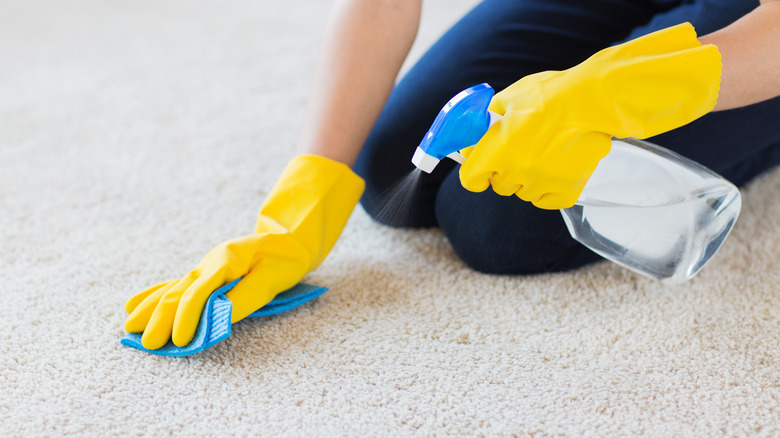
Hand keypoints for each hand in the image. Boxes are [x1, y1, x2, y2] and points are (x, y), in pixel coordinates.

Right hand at [124, 155, 364, 349]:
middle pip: (179, 292)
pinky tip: (135, 304)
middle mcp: (209, 263)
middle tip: (148, 344)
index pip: (200, 292)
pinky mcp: (206, 273)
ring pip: (172, 289)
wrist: (289, 238)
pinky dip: (155, 295)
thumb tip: (219, 317)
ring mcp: (205, 267)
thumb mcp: (272, 277)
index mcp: (226, 261)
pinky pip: (175, 285)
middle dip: (161, 319)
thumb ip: (246, 296)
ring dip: (151, 309)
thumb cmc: (284, 259)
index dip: (188, 317)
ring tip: (129, 327)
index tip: (181, 340)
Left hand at [459, 22, 720, 208]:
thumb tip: (475, 131)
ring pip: (523, 192)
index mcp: (496, 151)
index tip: (481, 165)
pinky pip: (546, 200)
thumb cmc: (549, 95)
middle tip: (518, 150)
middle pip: (499, 185)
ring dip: (527, 178)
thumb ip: (487, 119)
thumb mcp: (509, 98)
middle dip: (503, 170)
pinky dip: (547, 188)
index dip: (475, 172)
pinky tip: (554, 169)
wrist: (590, 101)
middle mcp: (515, 173)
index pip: (470, 180)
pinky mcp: (566, 191)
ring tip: (542, 154)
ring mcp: (541, 184)